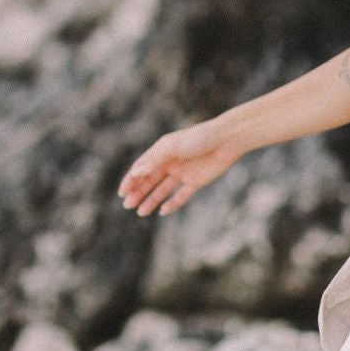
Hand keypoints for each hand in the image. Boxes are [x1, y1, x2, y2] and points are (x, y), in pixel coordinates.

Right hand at [117, 117, 242, 217]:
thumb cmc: (199, 138)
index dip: (131, 180)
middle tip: (127, 206)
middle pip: (150, 181)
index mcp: (162, 151)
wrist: (227, 140)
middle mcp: (170, 162)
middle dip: (138, 193)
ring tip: (141, 212)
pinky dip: (173, 203)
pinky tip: (163, 211)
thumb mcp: (174, 147)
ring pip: (163, 190)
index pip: (141, 168)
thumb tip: (135, 172)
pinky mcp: (196, 181)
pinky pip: (181, 195)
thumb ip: (155, 160)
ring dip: (151, 200)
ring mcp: (183, 173)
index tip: (122, 193)